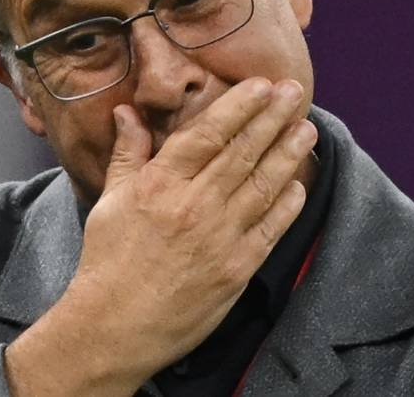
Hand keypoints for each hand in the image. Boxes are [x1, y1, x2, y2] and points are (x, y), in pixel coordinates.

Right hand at [5, 77, 315, 395]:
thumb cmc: (108, 261)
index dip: (239, 105)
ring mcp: (219, 239)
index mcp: (160, 184)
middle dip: (272, 118)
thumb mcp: (110, 200)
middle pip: (242, 152)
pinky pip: (269, 230)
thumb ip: (128, 153)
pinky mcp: (236, 271)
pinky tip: (299, 183)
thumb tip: (128, 112)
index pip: (208, 133)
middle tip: (294, 91)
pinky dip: (287, 205)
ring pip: (262, 186)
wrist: (114, 327)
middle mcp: (194, 205)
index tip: (262, 85)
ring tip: (306, 129)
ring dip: (288, 154)